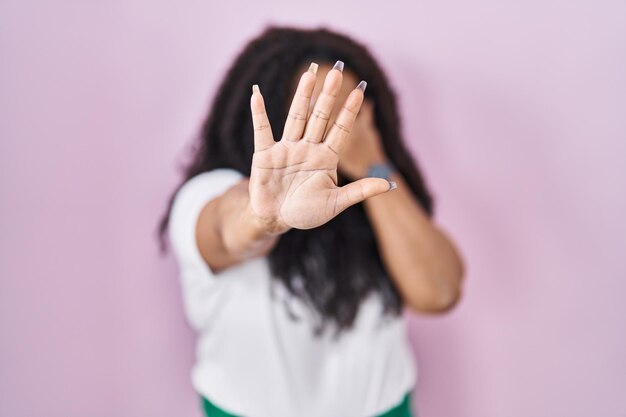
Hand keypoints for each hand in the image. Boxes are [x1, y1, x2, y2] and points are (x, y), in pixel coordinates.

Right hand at [248, 61, 394, 233]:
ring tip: (309, 74)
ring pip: (296, 118)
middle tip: (337, 72)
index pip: (341, 130)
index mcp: (326, 158)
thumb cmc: (307, 212)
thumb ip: (360, 191)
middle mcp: (308, 148)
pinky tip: (257, 94)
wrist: (276, 220)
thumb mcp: (336, 203)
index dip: (349, 112)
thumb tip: (390, 185)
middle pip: (319, 117)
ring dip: (302, 97)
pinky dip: (259, 113)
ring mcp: (286, 148)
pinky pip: (262, 130)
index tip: (360, 91)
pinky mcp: (265, 154)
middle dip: (328, 96)